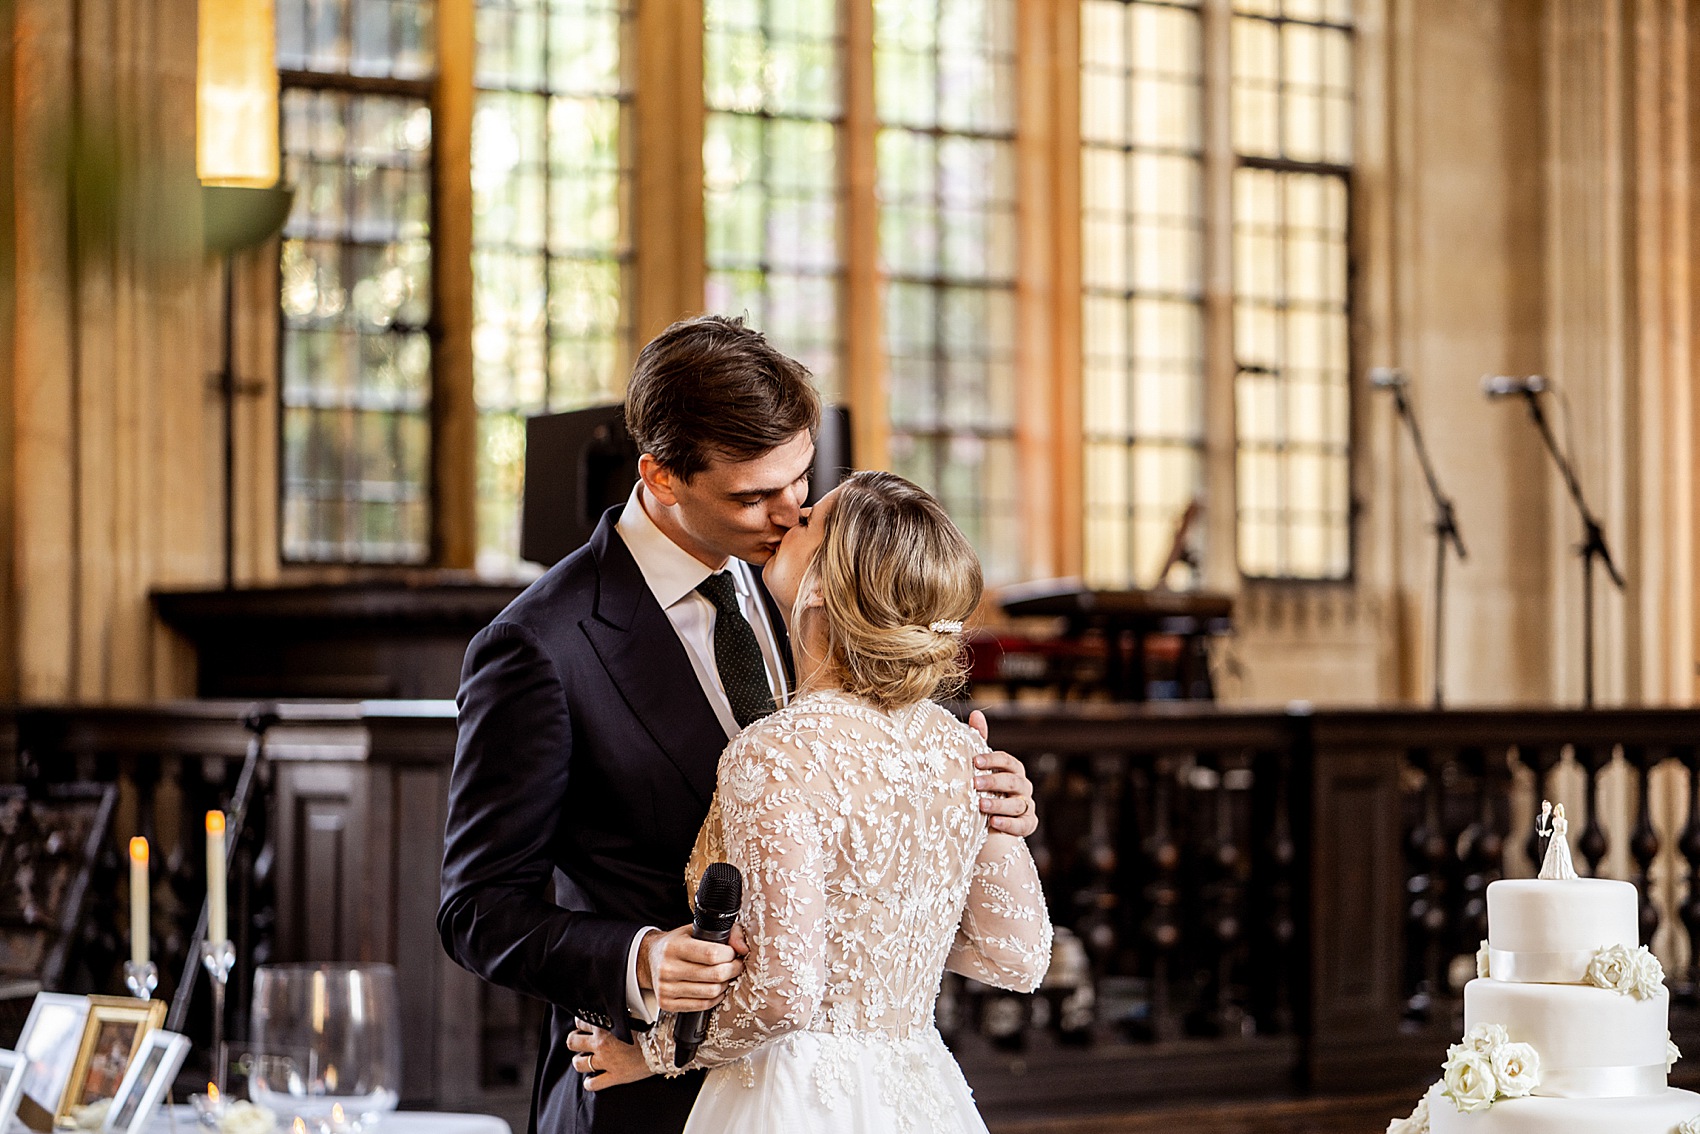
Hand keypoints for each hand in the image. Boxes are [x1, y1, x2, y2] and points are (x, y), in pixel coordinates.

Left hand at [567, 1019, 651, 1090]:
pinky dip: (590, 1083)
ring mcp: (605, 1061)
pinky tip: (592, 1080)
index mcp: (605, 1026)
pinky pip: (592, 1084)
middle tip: (580, 1043)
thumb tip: (612, 1011)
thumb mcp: (631, 1016)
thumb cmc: (650, 1030)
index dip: (581, 1024)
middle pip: (572, 1041)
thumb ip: (617, 1015)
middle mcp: (601, 1044)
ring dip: (579, 1061)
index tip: (584, 1026)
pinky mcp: (613, 1076)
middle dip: (575, 1041)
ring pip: (578, 1063)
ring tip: (585, 1060)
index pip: (581, 1021)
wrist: (661, 1048)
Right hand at [637, 923, 748, 1013]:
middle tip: (735, 964)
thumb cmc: (678, 943)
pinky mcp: (667, 1003)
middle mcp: (667, 968)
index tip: (733, 953)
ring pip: (711, 992)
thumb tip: (743, 949)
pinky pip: (702, 1005)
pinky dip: (715, 997)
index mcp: (674, 946)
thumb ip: (726, 933)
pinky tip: (716, 987)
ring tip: (725, 975)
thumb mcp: (697, 929)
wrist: (650, 960)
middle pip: (714, 975)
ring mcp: (666, 988)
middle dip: (733, 969)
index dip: (730, 954)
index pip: (711, 954)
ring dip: (725, 984)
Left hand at [969, 710, 1037, 837]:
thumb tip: (976, 714)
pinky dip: (1009, 824)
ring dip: (998, 804)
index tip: (974, 761)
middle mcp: (1023, 787)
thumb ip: (979, 741)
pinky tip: (994, 822)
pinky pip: (1023, 824)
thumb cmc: (984, 788)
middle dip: (994, 782)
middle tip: (974, 784)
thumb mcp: (980, 766)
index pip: (1007, 761)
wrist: (987, 821)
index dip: (992, 760)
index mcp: (1013, 770)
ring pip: (1017, 804)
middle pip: (1013, 782)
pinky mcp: (1028, 824)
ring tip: (980, 805)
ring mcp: (1027, 806)